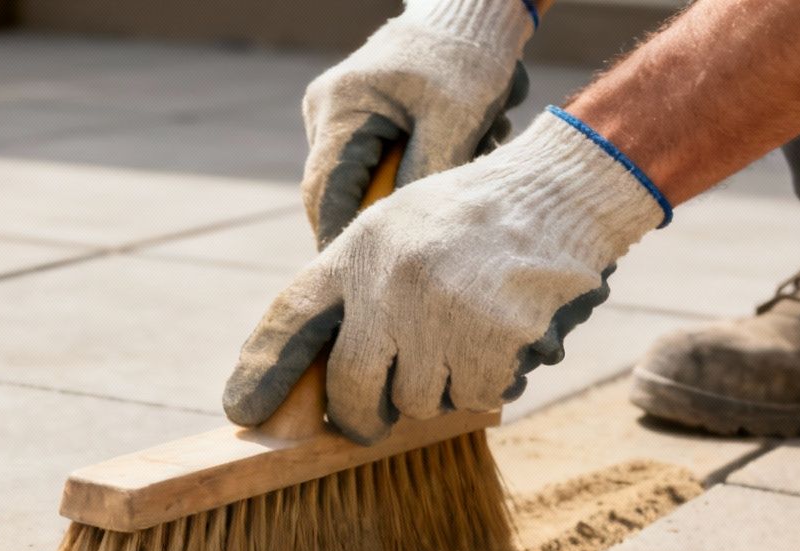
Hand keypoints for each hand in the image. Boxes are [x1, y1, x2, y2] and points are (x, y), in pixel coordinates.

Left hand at [227, 112, 668, 443]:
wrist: (559, 192)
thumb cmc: (474, 216)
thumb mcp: (397, 227)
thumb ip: (360, 285)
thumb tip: (324, 368)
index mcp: (358, 251)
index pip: (290, 318)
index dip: (262, 372)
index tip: (243, 413)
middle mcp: (390, 284)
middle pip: (351, 389)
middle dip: (358, 418)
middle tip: (368, 426)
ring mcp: (441, 314)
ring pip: (418, 401)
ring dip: (438, 391)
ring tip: (464, 341)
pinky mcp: (492, 339)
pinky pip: (474, 398)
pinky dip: (486, 384)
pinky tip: (501, 342)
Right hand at [303, 0, 535, 245]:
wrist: (475, 10)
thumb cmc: (467, 56)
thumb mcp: (453, 120)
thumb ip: (424, 176)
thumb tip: (402, 235)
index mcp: (340, 106)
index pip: (324, 193)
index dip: (336, 239)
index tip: (359, 274)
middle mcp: (327, 110)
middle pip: (336, 191)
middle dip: (375, 218)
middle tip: (408, 249)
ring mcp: (340, 112)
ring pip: (359, 178)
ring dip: (402, 190)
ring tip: (461, 166)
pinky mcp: (361, 115)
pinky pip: (376, 160)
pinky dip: (410, 169)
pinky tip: (456, 148)